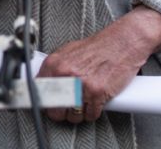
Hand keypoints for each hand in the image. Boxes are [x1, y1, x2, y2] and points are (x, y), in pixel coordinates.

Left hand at [38, 12, 154, 123]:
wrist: (121, 44)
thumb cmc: (98, 48)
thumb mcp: (69, 52)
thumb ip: (55, 68)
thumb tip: (43, 84)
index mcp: (55, 64)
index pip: (39, 93)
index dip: (43, 104)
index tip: (46, 107)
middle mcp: (66, 74)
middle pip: (54, 109)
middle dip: (60, 113)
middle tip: (66, 110)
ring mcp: (82, 85)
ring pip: (73, 115)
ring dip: (78, 114)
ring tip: (82, 104)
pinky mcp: (97, 93)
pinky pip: (90, 115)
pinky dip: (93, 113)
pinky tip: (94, 103)